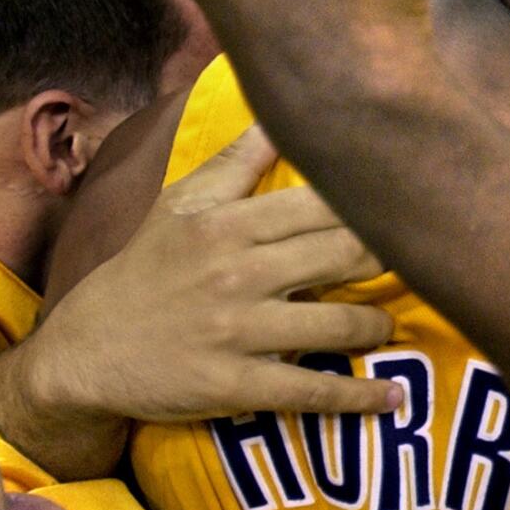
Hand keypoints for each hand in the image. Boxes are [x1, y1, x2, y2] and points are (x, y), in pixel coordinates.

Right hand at [28, 126, 399, 422]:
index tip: (414, 204)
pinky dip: (358, 397)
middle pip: (344, 255)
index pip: (324, 203)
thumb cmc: (144, 269)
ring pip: (338, 324)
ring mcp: (236, 331)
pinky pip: (309, 391)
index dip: (376, 203)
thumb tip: (278, 111)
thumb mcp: (180, 205)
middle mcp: (238, 271)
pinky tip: (395, 397)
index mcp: (229, 223)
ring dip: (379, 325)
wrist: (85, 351)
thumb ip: (235, 161)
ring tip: (390, 324)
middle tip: (424, 262)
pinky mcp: (233, 385)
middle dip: (393, 259)